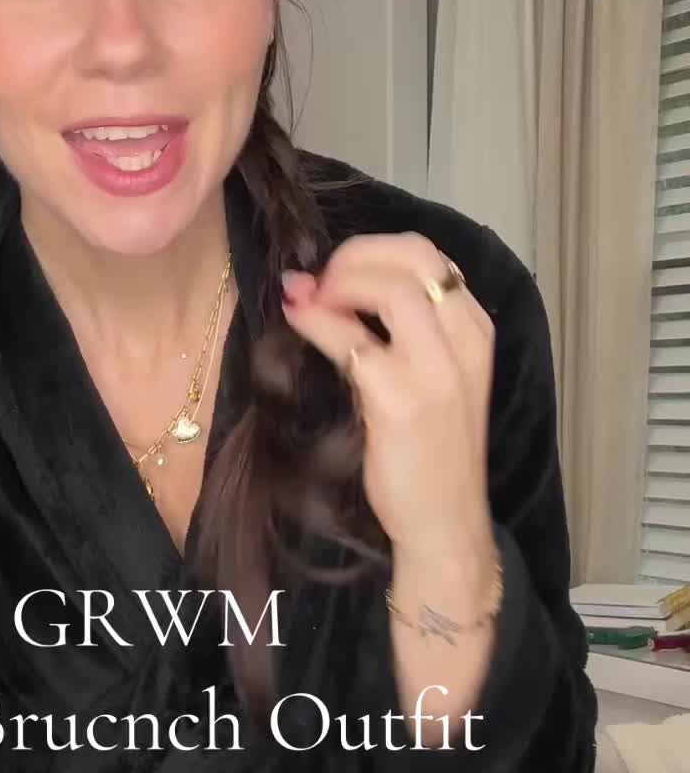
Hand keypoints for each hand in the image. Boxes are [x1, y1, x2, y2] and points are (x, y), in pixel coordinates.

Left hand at [280, 233, 495, 562]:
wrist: (444, 522)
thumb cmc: (431, 452)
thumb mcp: (426, 379)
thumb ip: (389, 331)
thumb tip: (312, 283)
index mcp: (475, 330)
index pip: (428, 255)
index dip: (372, 250)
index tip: (336, 272)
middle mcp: (465, 341)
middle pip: (414, 256)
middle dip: (354, 255)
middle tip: (318, 282)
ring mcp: (436, 371)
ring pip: (391, 288)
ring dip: (338, 282)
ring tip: (310, 301)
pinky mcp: (402, 401)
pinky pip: (352, 341)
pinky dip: (317, 321)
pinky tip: (297, 321)